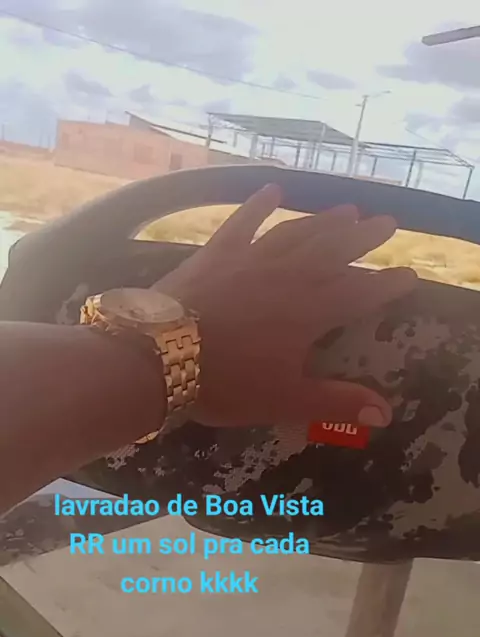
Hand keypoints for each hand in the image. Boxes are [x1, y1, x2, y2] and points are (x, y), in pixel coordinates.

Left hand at [155, 184, 416, 427]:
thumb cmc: (225, 383)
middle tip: (387, 222)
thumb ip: (335, 402)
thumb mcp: (284, 400)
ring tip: (347, 209)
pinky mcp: (216, 252)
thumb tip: (386, 413)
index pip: (359, 294)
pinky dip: (258, 206)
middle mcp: (287, 277)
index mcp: (309, 312)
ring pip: (296, 233)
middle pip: (333, 251)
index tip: (410, 274)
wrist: (157, 357)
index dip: (387, 285)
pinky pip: (242, 223)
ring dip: (323, 220)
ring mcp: (250, 259)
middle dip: (362, 238)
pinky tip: (273, 190)